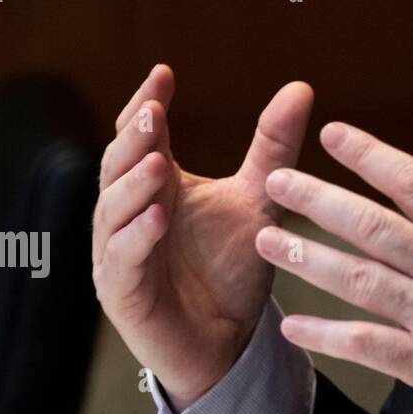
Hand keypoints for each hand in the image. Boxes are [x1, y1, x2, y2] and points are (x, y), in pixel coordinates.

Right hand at [91, 64, 313, 409]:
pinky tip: (158, 218)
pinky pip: (123, 260)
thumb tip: (300, 86)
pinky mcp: (124, 293)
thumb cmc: (233, 265)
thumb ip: (272, 145)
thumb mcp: (259, 198)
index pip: (141, 136)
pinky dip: (138, 236)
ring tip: (157, 162)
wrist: (230, 341)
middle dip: (133, 137)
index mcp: (158, 185)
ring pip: (112, 210)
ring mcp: (120, 252)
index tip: (164, 72)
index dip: (147, 103)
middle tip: (152, 109)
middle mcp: (130, 213)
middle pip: (119, 166)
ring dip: (133, 185)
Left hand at [253, 122, 412, 413]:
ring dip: (307, 258)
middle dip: (318, 200)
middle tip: (277, 181)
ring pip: (358, 280)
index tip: (335, 137)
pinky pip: (366, 347)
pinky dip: (326, 335)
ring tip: (269, 240)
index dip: (370, 156)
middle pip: (372, 226)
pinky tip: (295, 326)